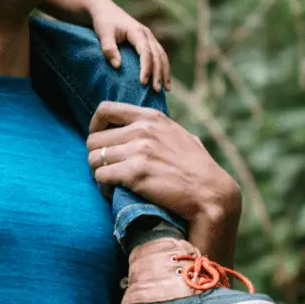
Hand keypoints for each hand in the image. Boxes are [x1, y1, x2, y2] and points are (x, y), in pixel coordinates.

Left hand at [86, 102, 238, 223]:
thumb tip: (137, 126)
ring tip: (112, 184)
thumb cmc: (197, 167)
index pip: (104, 110)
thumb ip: (155, 128)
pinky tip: (115, 193)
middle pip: (93, 139)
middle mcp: (142, 130)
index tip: (101, 142)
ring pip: (93, 159)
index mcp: (151, 117)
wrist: (210, 192)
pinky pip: (101, 177)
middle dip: (96, 156)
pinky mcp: (135, 174)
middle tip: (108, 170)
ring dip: (99, 174)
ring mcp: (138, 151)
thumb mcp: (178, 134)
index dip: (95, 127)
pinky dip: (104, 188)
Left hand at [89, 0, 169, 92]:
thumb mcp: (103, 34)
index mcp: (137, 31)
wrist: (104, 9)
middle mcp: (146, 34)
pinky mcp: (147, 41)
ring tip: (166, 89)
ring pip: (162, 55)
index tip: (143, 82)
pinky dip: (163, 67)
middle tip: (156, 90)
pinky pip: (159, 55)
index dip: (146, 68)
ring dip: (165, 72)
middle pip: (158, 55)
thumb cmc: (103, 22)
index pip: (146, 52)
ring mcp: (149, 37)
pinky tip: (163, 80)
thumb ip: (109, 49)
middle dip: (158, 73)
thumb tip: (118, 66)